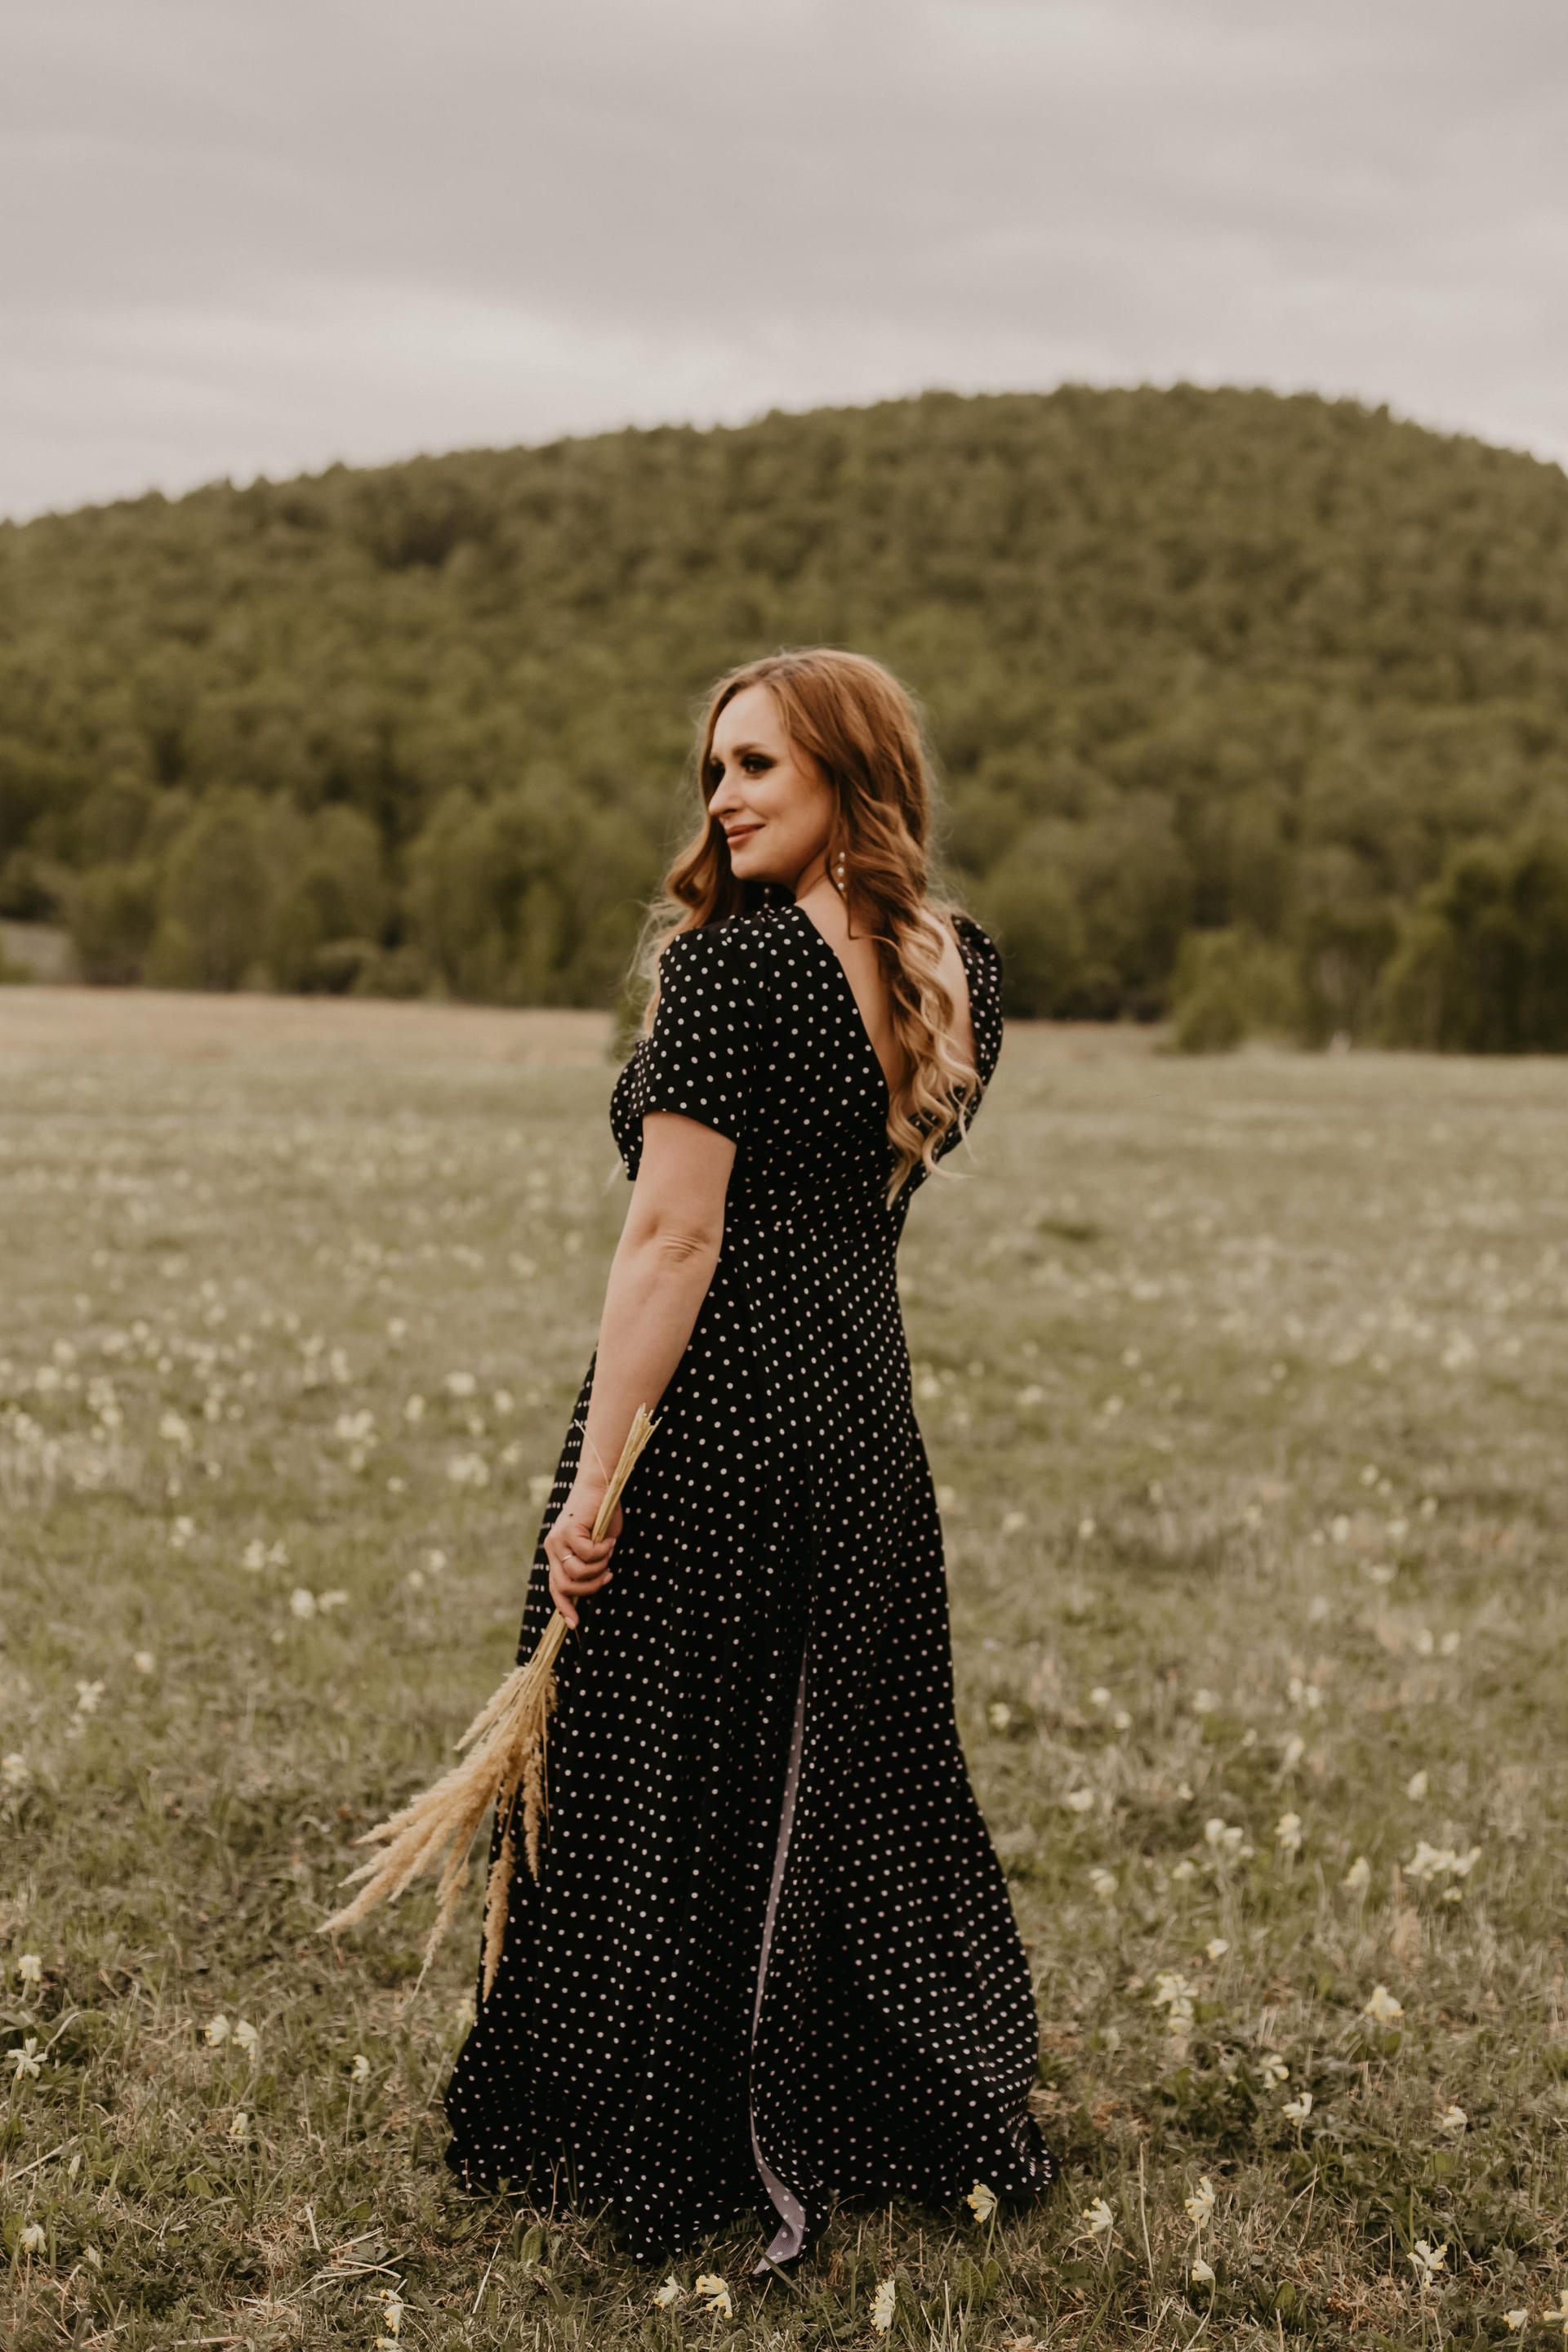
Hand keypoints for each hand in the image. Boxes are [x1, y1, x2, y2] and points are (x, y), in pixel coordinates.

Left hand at [545, 1483, 622, 1628]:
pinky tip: (609, 1540)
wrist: (600, 1487)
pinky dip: (603, 1551)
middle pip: (565, 1586)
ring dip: (599, 1567)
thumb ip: (592, 1565)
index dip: (564, 1608)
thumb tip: (595, 1584)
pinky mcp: (568, 1531)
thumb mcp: (597, 1547)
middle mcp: (552, 1549)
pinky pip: (587, 1554)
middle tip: (608, 1574)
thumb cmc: (601, 1516)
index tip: (574, 1625)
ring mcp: (557, 1540)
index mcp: (557, 1555)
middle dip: (590, 1587)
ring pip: (577, 1572)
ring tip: (609, 1553)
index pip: (555, 1588)